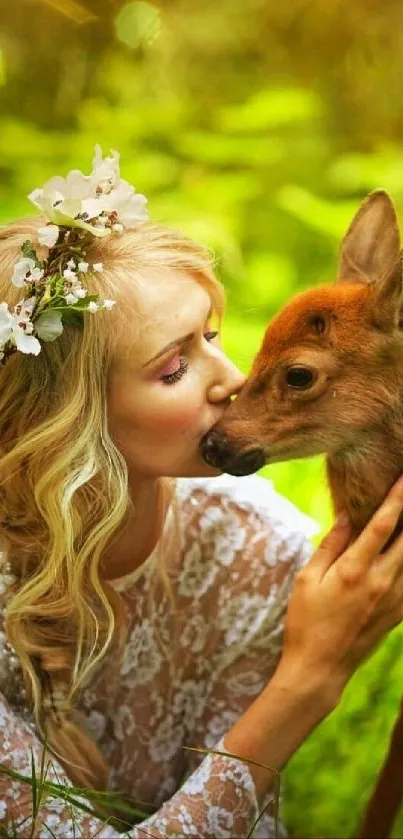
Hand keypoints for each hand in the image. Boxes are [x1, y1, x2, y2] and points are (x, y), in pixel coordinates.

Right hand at [278, 474, 402, 707]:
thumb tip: (347, 515)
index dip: (397, 498)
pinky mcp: (398, 614)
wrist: (320, 669)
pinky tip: (402, 554)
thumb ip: (330, 545)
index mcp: (354, 570)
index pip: (383, 524)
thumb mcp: (306, 579)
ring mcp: (393, 600)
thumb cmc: (305, 621)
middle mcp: (381, 582)